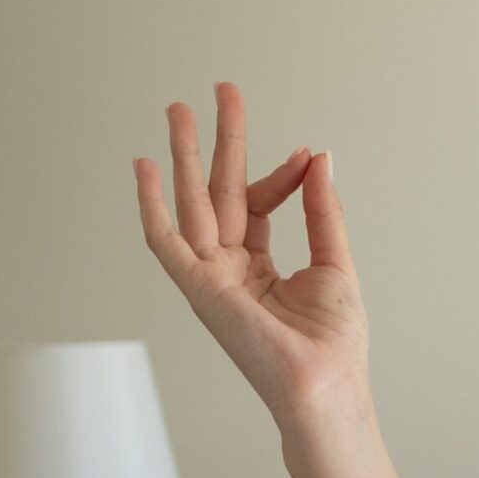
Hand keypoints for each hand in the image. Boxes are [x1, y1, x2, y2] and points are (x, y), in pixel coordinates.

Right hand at [136, 82, 363, 413]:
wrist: (325, 387)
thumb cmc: (333, 344)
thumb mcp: (334, 263)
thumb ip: (322, 211)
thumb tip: (320, 157)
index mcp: (258, 267)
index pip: (258, 203)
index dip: (282, 175)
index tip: (307, 154)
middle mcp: (228, 269)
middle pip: (217, 191)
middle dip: (220, 141)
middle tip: (221, 90)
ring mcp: (211, 278)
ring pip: (191, 203)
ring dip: (185, 155)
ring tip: (179, 108)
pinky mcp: (199, 289)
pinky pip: (165, 242)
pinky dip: (151, 204)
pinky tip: (145, 166)